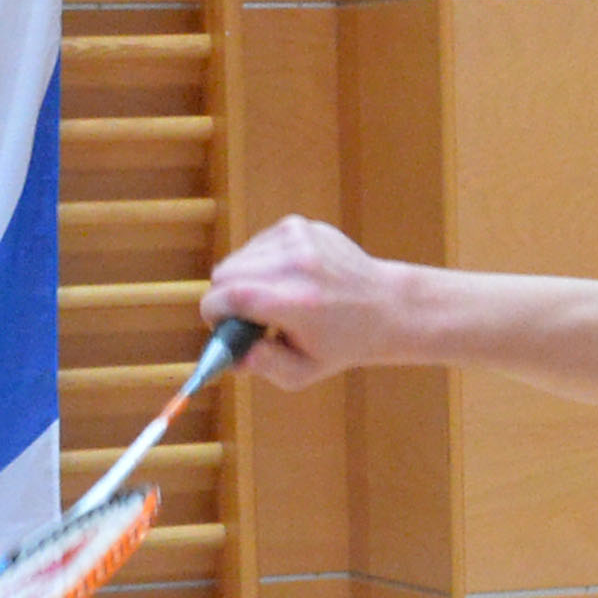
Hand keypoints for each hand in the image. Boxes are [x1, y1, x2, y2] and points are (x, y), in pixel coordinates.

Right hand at [203, 216, 403, 385]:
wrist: (385, 306)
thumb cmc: (341, 344)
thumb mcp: (303, 372)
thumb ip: (263, 366)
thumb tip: (234, 354)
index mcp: (296, 302)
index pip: (227, 295)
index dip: (213, 313)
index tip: (219, 326)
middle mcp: (296, 263)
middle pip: (224, 273)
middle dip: (224, 298)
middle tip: (245, 318)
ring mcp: (298, 238)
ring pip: (237, 258)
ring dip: (242, 280)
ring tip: (270, 300)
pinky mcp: (298, 225)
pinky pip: (256, 246)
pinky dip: (259, 264)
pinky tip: (285, 280)